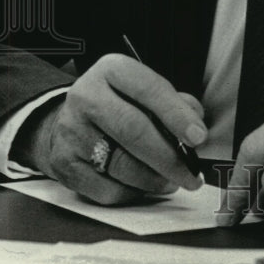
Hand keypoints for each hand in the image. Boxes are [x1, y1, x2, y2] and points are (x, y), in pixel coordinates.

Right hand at [12, 54, 207, 204]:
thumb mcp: (143, 89)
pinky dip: (132, 193)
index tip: (198, 138)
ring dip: (154, 179)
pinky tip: (142, 186)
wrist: (69, 120)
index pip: (149, 90)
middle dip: (169, 157)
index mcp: (111, 70)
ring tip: (171, 181)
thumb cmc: (119, 104)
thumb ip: (173, 103)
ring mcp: (71, 131)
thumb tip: (195, 126)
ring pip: (121, 165)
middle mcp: (86, 96)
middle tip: (191, 172)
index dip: (177, 115)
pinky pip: (107, 189)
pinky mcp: (65, 164)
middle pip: (133, 130)